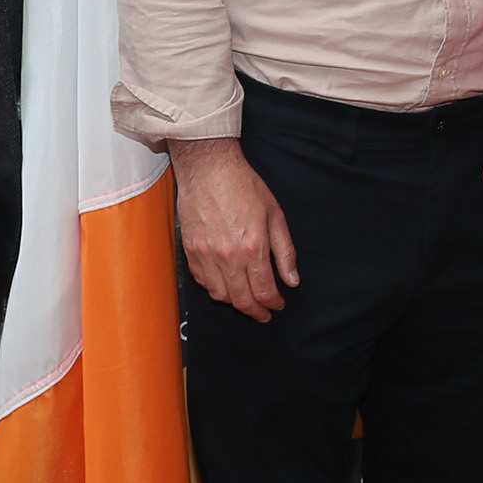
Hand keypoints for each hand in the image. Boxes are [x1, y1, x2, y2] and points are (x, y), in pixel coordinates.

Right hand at [170, 137, 298, 320]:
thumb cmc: (244, 187)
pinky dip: (215, 288)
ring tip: (246, 300)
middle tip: (264, 313)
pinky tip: (225, 284)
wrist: (209, 169)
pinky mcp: (190, 251)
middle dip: (256, 311)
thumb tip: (292, 280)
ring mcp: (206, 255)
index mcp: (252, 248)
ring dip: (235, 302)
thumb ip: (285, 251)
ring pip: (220, 295)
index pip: (264, 291)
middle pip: (242, 300)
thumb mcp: (275, 215)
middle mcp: (228, 257)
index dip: (273, 303)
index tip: (278, 305)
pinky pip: (202, 281)